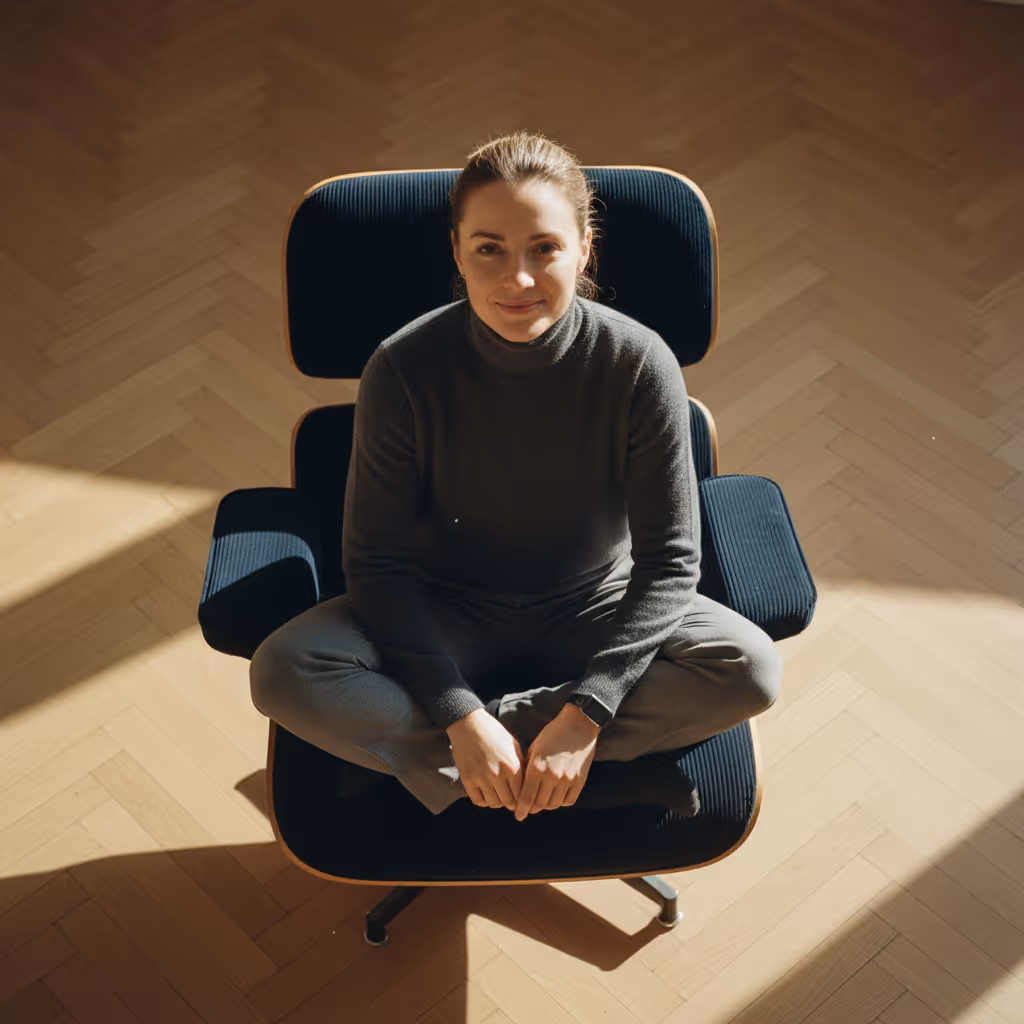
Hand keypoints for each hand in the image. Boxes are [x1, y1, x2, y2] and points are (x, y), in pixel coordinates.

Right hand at [447, 709, 523, 810]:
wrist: (468, 724)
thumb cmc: (493, 732)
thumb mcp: (514, 745)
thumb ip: (521, 764)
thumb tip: (527, 784)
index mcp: (513, 766)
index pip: (522, 794)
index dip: (523, 798)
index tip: (521, 799)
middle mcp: (498, 775)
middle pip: (509, 802)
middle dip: (511, 802)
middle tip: (510, 798)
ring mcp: (482, 778)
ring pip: (494, 804)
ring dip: (497, 801)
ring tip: (498, 795)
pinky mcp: (468, 780)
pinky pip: (478, 801)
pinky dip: (484, 801)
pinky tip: (486, 793)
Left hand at [515, 704, 599, 821]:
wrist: (578, 725)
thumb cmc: (552, 734)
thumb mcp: (534, 748)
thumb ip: (528, 768)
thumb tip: (520, 787)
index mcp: (537, 768)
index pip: (526, 797)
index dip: (521, 809)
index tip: (518, 816)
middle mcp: (551, 776)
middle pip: (540, 804)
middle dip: (532, 808)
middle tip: (528, 809)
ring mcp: (567, 780)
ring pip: (553, 804)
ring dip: (546, 806)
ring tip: (542, 802)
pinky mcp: (579, 780)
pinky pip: (568, 800)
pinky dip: (560, 802)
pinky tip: (556, 797)